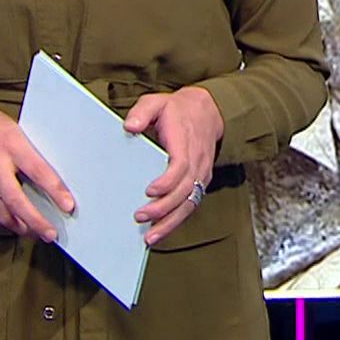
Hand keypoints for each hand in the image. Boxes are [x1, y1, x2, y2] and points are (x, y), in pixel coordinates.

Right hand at [0, 93, 74, 240]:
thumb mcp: (14, 128)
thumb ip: (29, 150)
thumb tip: (50, 173)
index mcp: (12, 144)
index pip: (38, 171)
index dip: (55, 190)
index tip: (68, 205)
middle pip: (18, 200)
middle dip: (36, 221)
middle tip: (51, 234)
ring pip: (3, 212)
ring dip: (21, 226)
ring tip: (36, 234)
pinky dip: (4, 220)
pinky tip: (16, 224)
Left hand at [123, 85, 224, 244]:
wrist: (208, 112)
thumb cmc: (177, 110)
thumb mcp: (157, 102)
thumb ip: (142, 111)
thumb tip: (130, 126)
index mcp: (185, 141)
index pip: (181, 165)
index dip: (167, 181)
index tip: (149, 191)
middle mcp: (197, 161)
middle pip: (185, 190)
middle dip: (163, 208)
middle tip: (140, 217)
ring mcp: (201, 174)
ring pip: (189, 204)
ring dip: (170, 222)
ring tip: (150, 237)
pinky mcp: (200, 183)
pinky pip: (190, 205)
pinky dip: (176, 221)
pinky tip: (160, 232)